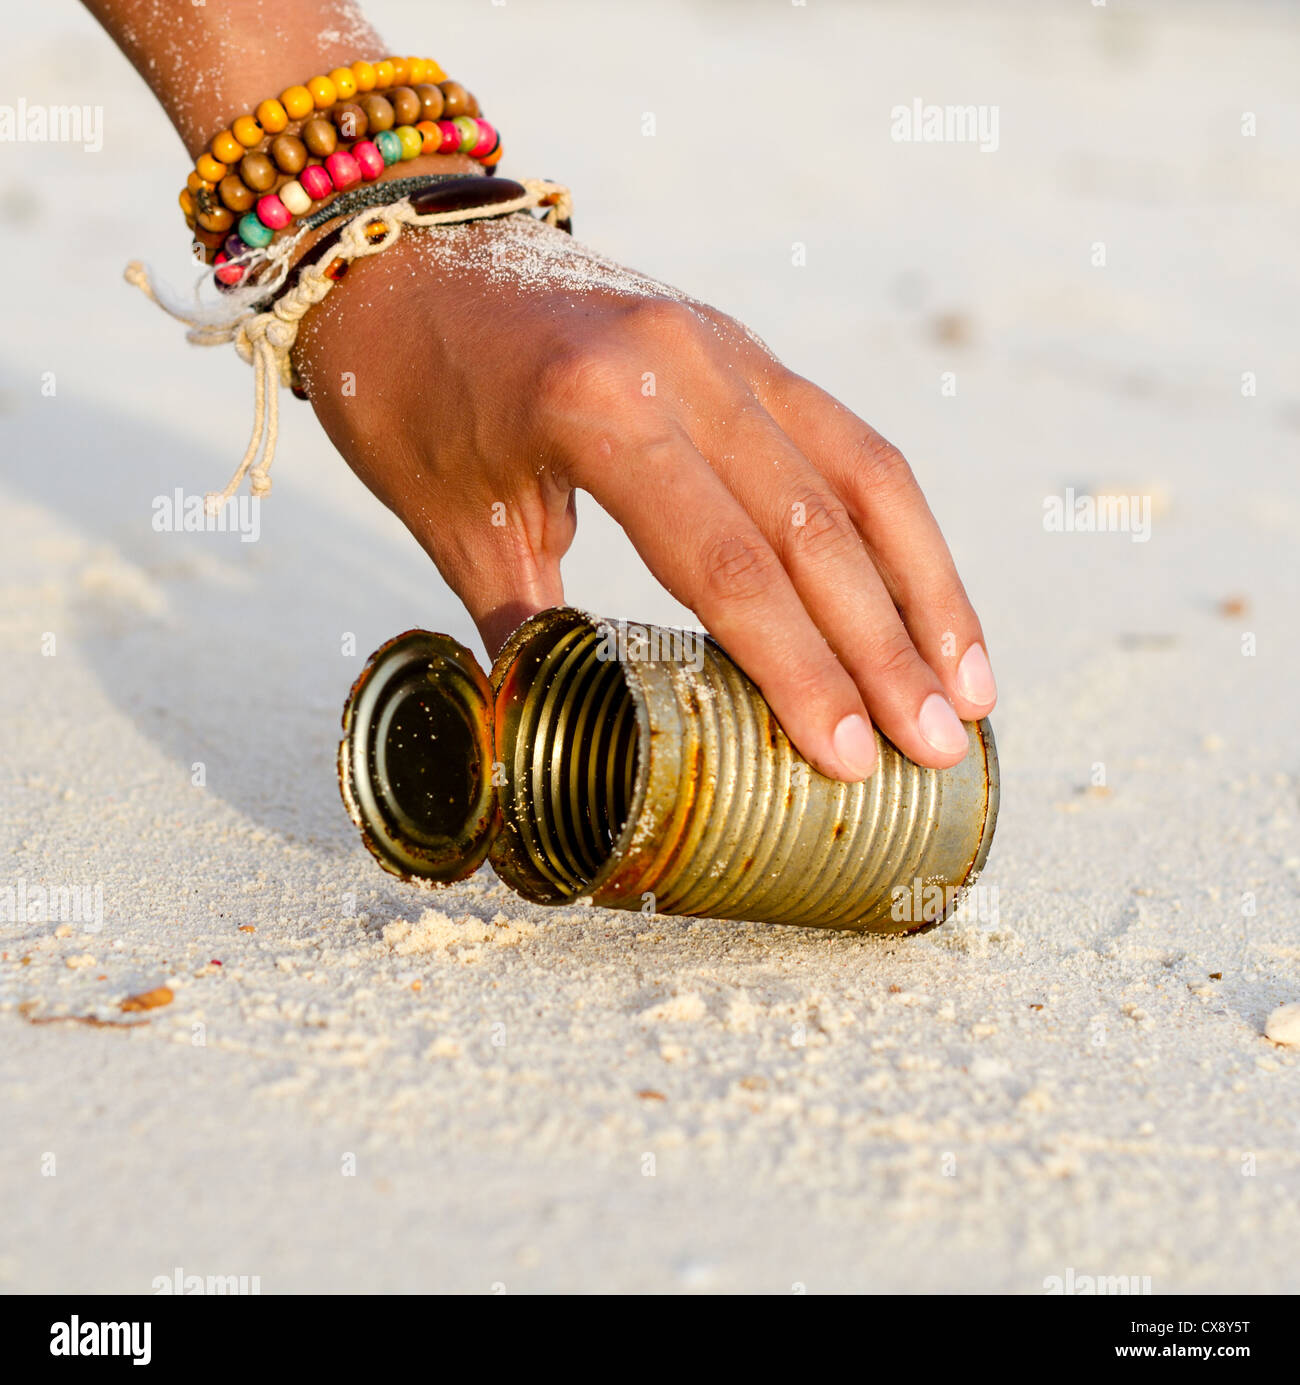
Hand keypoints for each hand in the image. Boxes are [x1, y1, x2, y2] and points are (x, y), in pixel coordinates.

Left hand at [294, 213, 996, 781]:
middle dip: (882, 650)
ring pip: (861, 477)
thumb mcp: (449, 519)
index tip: (849, 754)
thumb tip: (556, 742)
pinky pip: (844, 442)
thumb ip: (524, 630)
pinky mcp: (746, 349)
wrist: (402, 249)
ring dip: (923, 590)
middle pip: (815, 529)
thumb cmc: (405, 387)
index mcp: (600, 406)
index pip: (726, 562)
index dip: (796, 667)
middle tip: (934, 748)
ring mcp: (728, 347)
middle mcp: (687, 363)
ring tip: (967, 690)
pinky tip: (927, 599)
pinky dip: (897, 528)